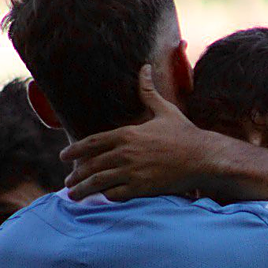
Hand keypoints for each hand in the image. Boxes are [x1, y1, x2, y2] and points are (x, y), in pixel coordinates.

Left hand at [61, 66, 216, 200]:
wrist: (203, 157)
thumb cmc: (184, 133)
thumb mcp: (164, 110)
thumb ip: (148, 92)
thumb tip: (144, 68)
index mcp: (127, 133)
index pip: (92, 142)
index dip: (74, 150)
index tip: (64, 156)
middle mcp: (126, 152)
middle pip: (91, 164)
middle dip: (76, 174)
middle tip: (67, 181)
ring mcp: (133, 171)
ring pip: (98, 182)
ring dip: (83, 189)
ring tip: (74, 195)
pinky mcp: (142, 187)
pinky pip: (115, 194)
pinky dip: (105, 197)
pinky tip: (99, 199)